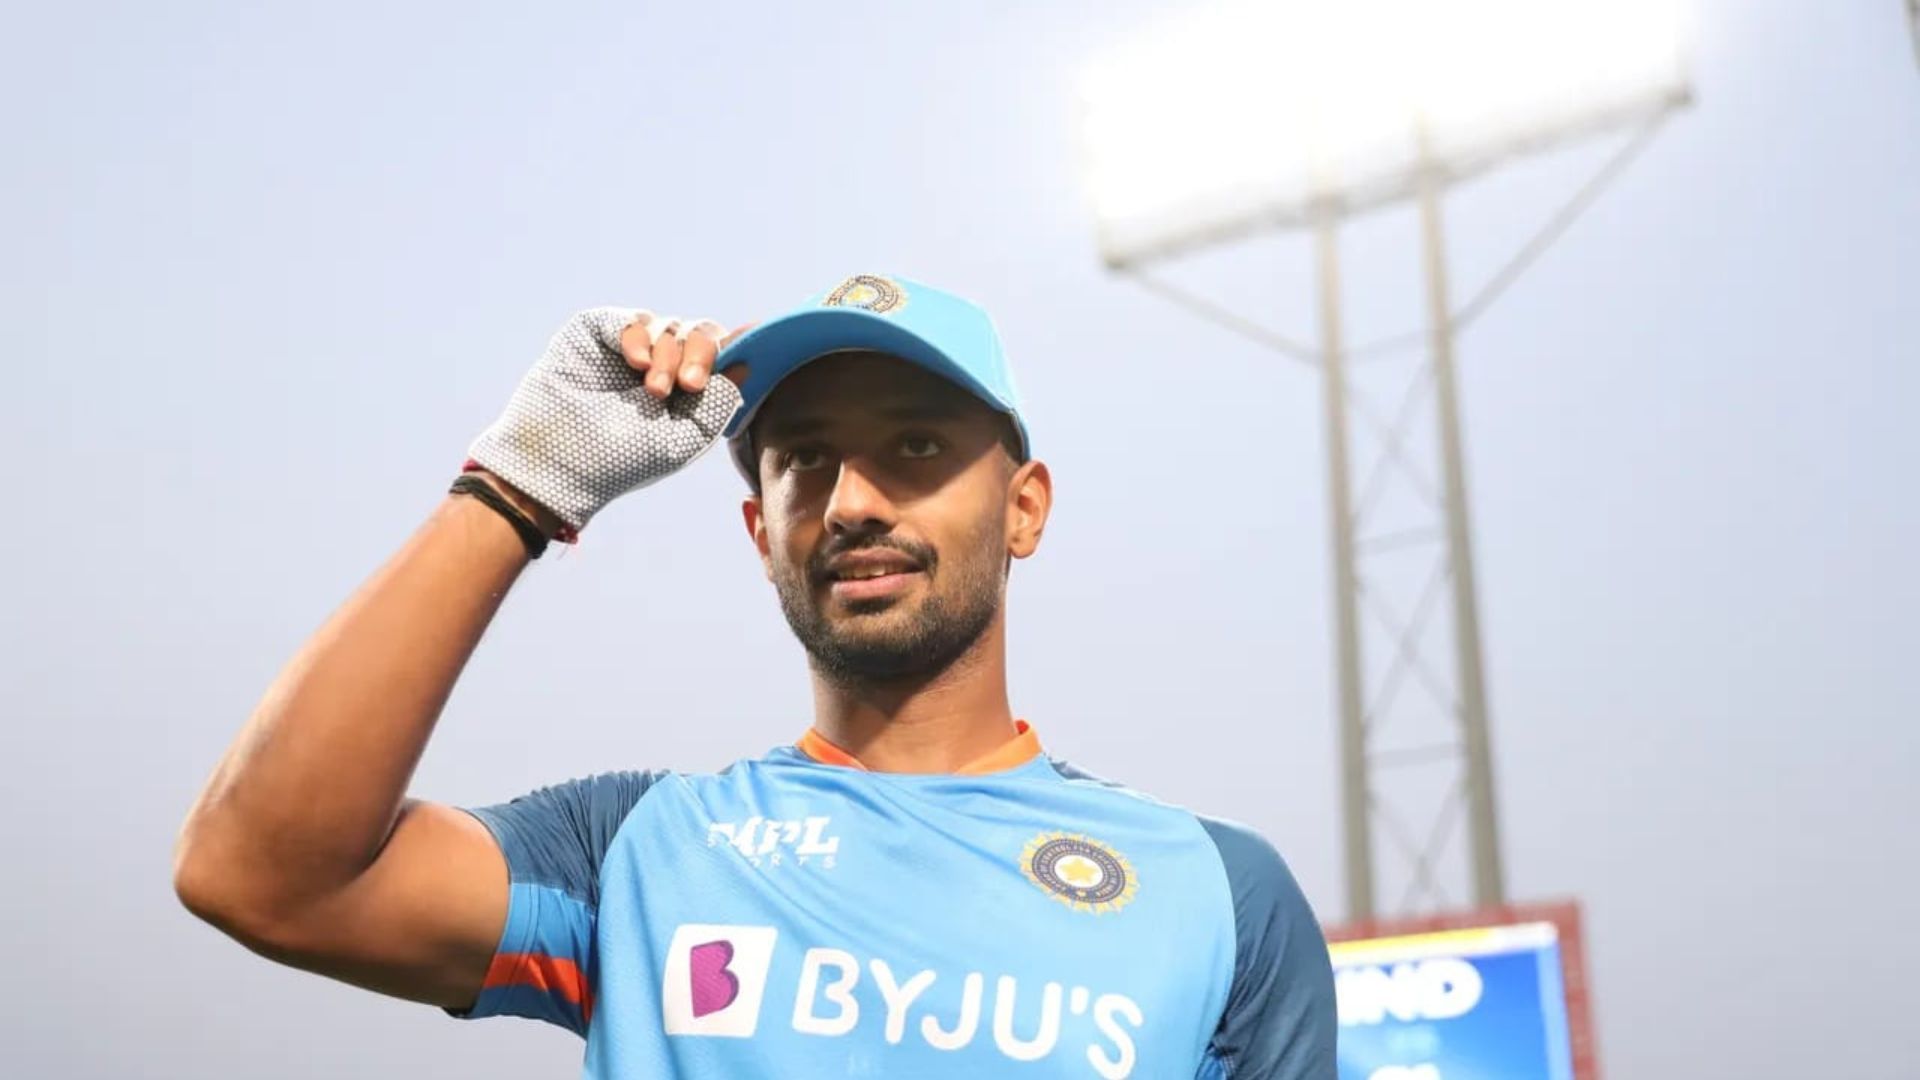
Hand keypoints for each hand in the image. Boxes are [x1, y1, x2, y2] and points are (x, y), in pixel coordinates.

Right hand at [466, 308, 752, 531]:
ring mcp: (628, 347)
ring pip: (670, 328)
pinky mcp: (597, 332)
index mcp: (684, 392)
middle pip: (701, 335)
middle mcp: (660, 365)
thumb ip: (717, 404)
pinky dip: (640, 337)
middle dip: (701, 356)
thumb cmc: (619, 462)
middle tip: (689, 385)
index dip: (736, 350)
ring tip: (652, 390)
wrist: (558, 463)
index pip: (720, 357)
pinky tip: (635, 363)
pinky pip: (634, 320)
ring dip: (668, 355)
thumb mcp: (681, 441)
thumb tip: (748, 363)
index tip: (751, 352)